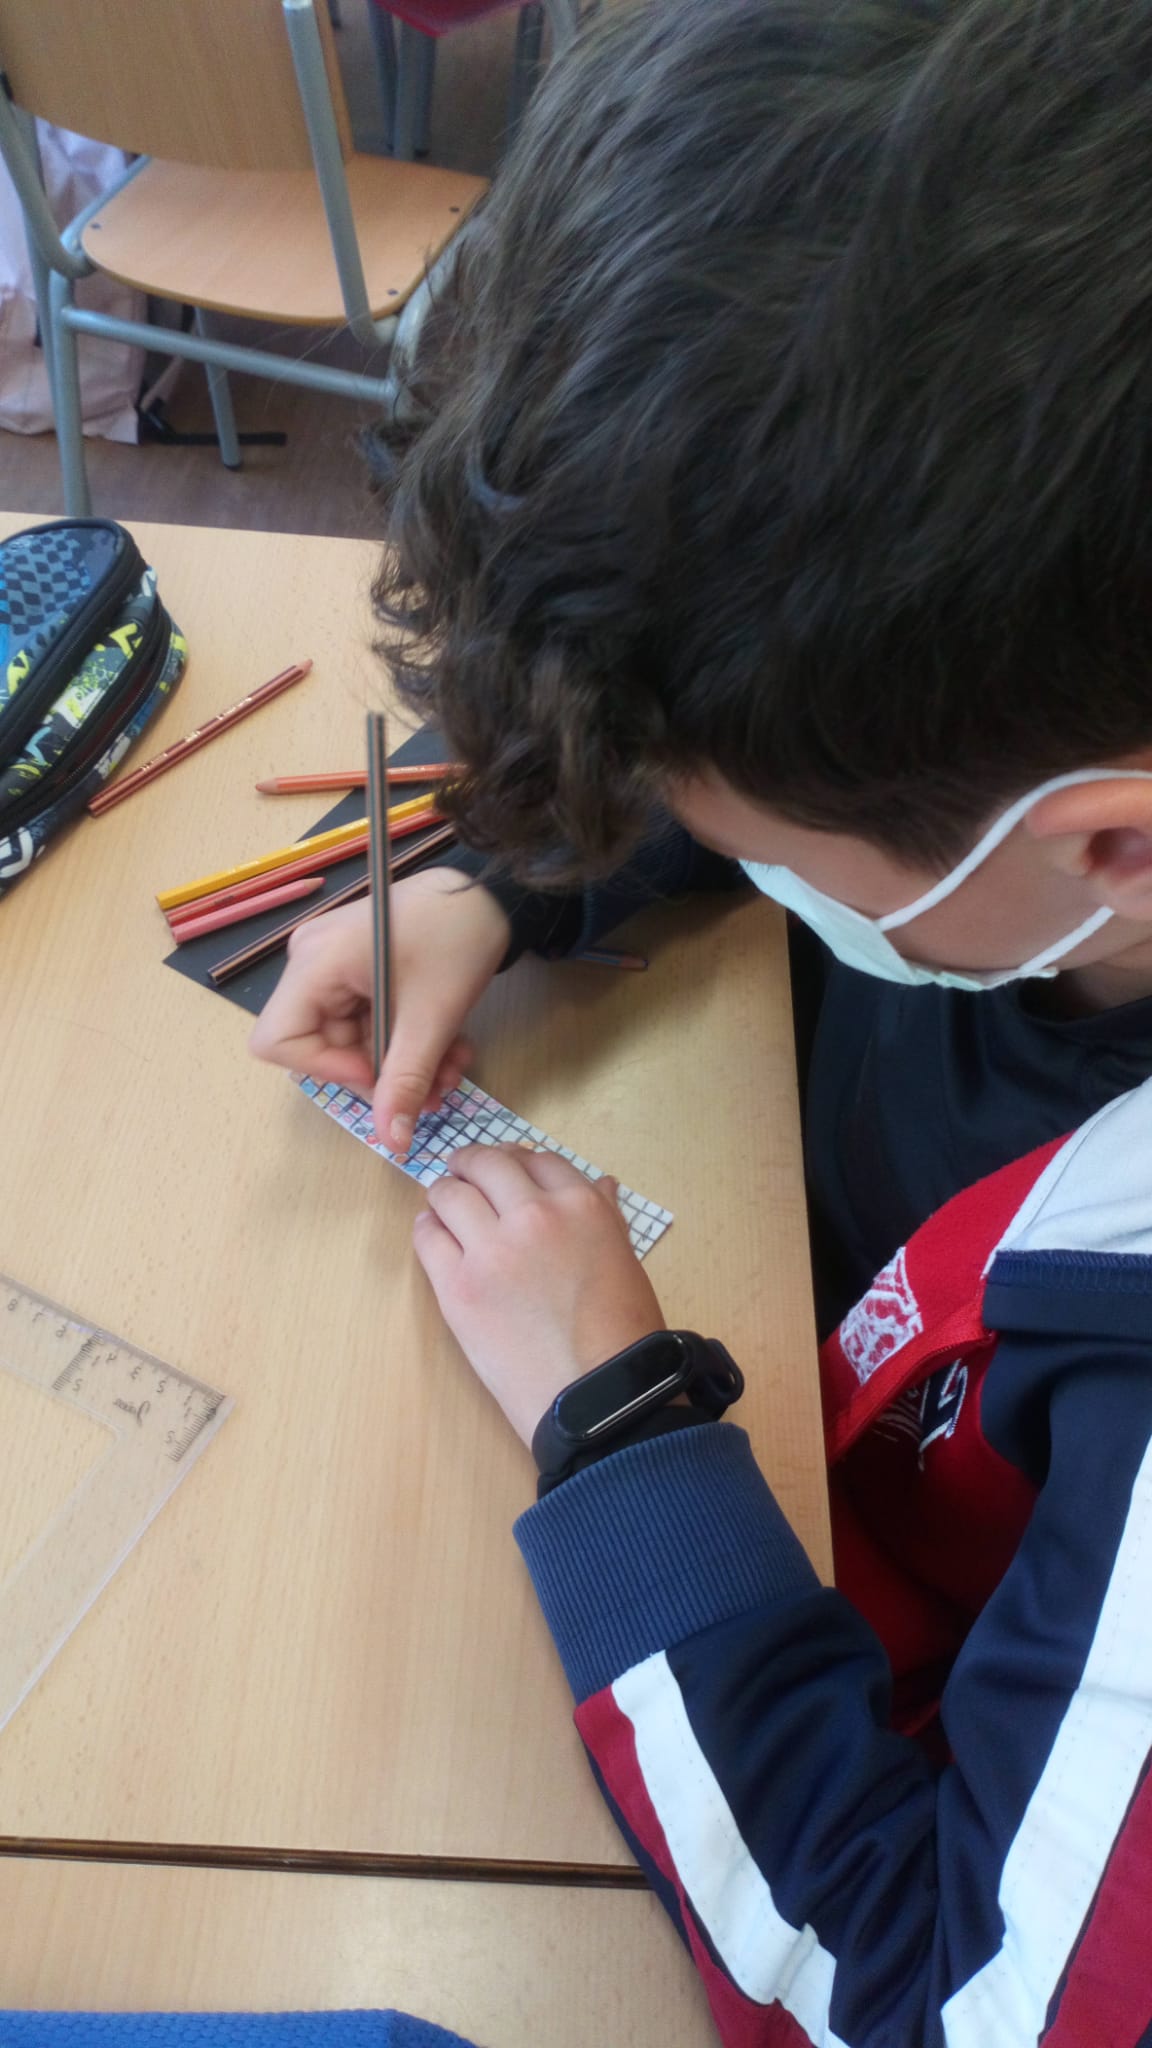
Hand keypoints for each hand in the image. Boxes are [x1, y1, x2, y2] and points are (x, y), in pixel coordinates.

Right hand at [248, 866, 510, 1150]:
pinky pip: (368, 1023)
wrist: (491, 893)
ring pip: (353, 1041)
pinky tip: (448, 1049)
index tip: (378, 1076)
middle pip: (320, 1046)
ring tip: (452, 1070)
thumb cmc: (457, 937)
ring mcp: (334, 966)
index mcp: (314, 963)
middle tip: (434, 1091)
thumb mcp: (431, 1019)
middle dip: (380, 1075)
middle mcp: (311, 963)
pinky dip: (405, 1042)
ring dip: (402, 1064)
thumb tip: (393, 1141)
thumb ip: (405, 1083)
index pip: (279, 1041)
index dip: (326, 1071)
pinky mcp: (358, 971)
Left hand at [413, 1145, 664, 1446]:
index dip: (517, 1160)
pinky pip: (427, 1238)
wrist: (598, 1397)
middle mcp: (534, 1216)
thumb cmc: (623, 1334)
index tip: (506, 1169)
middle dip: (472, 1163)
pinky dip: (427, 1229)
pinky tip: (433, 1233)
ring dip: (445, 1192)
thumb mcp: (625, 1260)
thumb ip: (605, 1216)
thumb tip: (600, 1183)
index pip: (538, 1160)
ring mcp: (491, 1250)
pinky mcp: (457, 1287)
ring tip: (443, 1202)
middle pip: (487, 1164)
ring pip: (449, 1194)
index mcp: (582, 1206)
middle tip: (464, 1171)